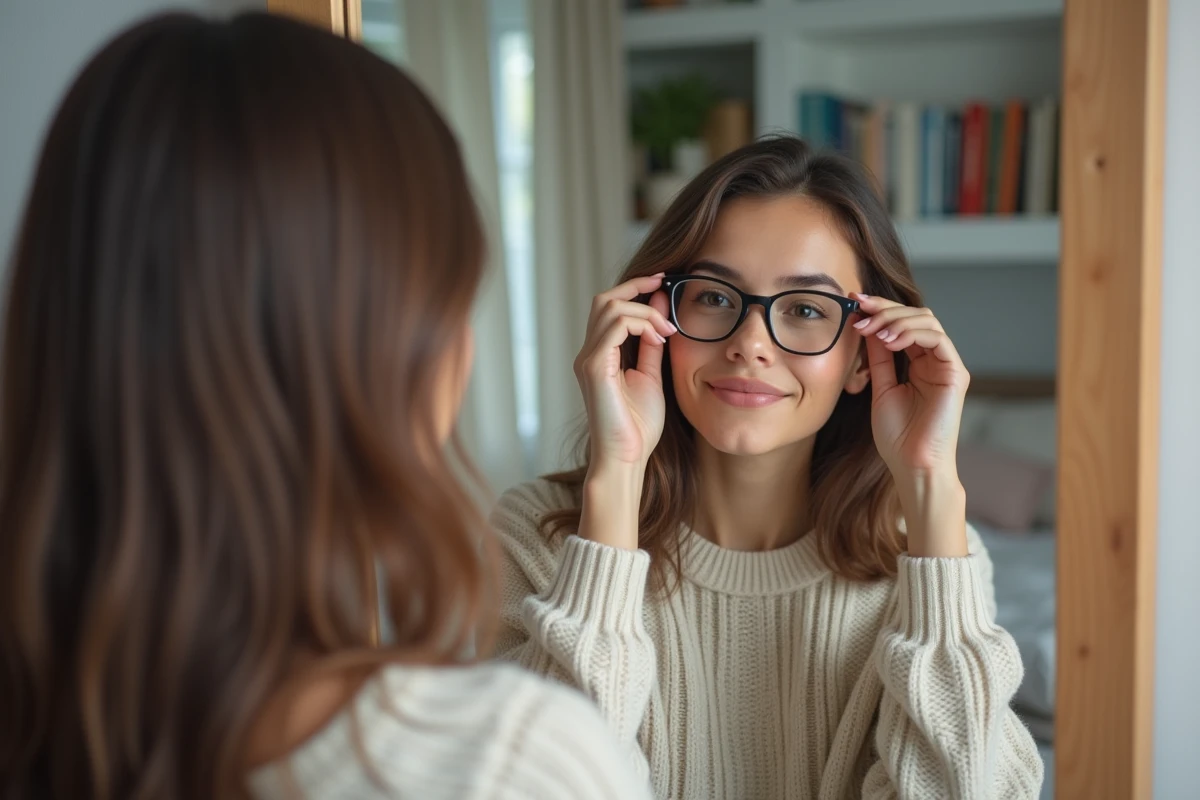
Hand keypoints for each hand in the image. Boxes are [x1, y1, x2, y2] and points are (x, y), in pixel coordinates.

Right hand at [574, 273, 676, 471]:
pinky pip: (615, 327)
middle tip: (665, 286)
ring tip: (666, 329)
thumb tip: (661, 308)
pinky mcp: (594, 368)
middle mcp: (588, 353)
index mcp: (600, 355)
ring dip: (644, 310)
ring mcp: (588, 359)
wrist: (627, 459)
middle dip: (636, 287)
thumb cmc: (638, 427)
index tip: (662, 282)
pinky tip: (659, 338)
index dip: (634, 289)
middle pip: (604, 300)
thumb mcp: (651, 376)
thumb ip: (653, 343)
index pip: (609, 307)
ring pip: (609, 307)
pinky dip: (641, 323)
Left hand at [851, 293, 968, 555]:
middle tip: (859, 310)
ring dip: (895, 318)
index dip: (878, 310)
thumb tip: (866, 324)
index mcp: (917, 362)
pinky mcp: (955, 373)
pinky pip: (937, 339)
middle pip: (915, 316)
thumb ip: (877, 356)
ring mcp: (947, 365)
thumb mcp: (880, 386)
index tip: (852, 302)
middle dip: (884, 309)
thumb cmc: (897, 436)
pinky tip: (888, 340)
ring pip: (927, 321)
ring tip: (871, 327)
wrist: (912, 466)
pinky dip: (911, 333)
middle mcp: (934, 360)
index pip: (901, 324)